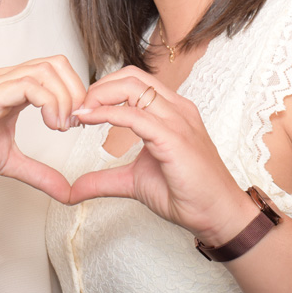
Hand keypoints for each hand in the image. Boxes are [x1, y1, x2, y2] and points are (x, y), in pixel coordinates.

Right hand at [0, 55, 85, 202]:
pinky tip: (49, 126)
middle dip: (77, 92)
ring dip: (64, 98)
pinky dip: (49, 103)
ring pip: (46, 70)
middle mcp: (8, 79)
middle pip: (58, 63)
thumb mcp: (8, 161)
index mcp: (15, 88)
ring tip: (61, 126)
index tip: (79, 124)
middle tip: (75, 124)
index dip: (76, 93)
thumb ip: (39, 173)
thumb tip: (67, 192)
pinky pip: (27, 85)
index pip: (57, 71)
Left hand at [68, 66, 251, 241]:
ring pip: (132, 87)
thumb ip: (104, 179)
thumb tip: (73, 189)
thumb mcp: (134, 181)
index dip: (104, 89)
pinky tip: (89, 120)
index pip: (133, 81)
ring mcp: (177, 121)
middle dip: (98, 88)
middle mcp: (176, 109)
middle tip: (76, 110)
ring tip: (80, 114)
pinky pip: (135, 115)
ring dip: (99, 96)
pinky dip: (107, 114)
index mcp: (171, 111)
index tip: (81, 110)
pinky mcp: (174, 139)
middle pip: (130, 76)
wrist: (218, 215)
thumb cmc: (187, 194)